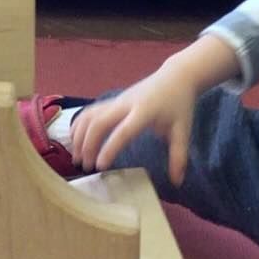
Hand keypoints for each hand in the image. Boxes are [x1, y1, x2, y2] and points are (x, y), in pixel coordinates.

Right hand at [70, 35, 236, 182]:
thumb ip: (178, 156)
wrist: (176, 76)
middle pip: (98, 122)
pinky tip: (75, 140)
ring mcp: (116, 100)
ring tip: (77, 157)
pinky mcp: (112, 100)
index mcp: (144, 112)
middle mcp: (125, 105)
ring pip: (90, 115)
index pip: (123, 132)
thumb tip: (177, 182)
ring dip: (80, 136)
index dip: (109, 148)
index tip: (99, 166)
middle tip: (85, 166)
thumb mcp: (183, 131)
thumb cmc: (179, 105)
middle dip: (88, 145)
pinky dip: (79, 125)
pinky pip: (90, 111)